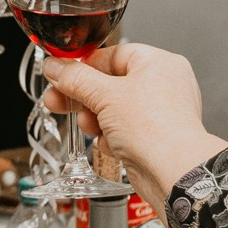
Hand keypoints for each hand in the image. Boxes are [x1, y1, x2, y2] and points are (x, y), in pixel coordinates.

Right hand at [40, 43, 227, 209]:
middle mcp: (161, 85)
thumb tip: (55, 67)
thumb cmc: (156, 130)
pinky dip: (110, 137)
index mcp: (158, 63)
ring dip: (95, 119)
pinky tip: (110, 143)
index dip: (84, 65)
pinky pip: (120, 130)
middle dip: (82, 96)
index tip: (60, 73)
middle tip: (58, 99)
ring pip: (111, 109)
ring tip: (90, 126)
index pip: (112, 55)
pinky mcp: (151, 138)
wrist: (173, 172)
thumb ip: (74, 79)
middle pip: (108, 84)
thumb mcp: (105, 96)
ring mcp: (157, 113)